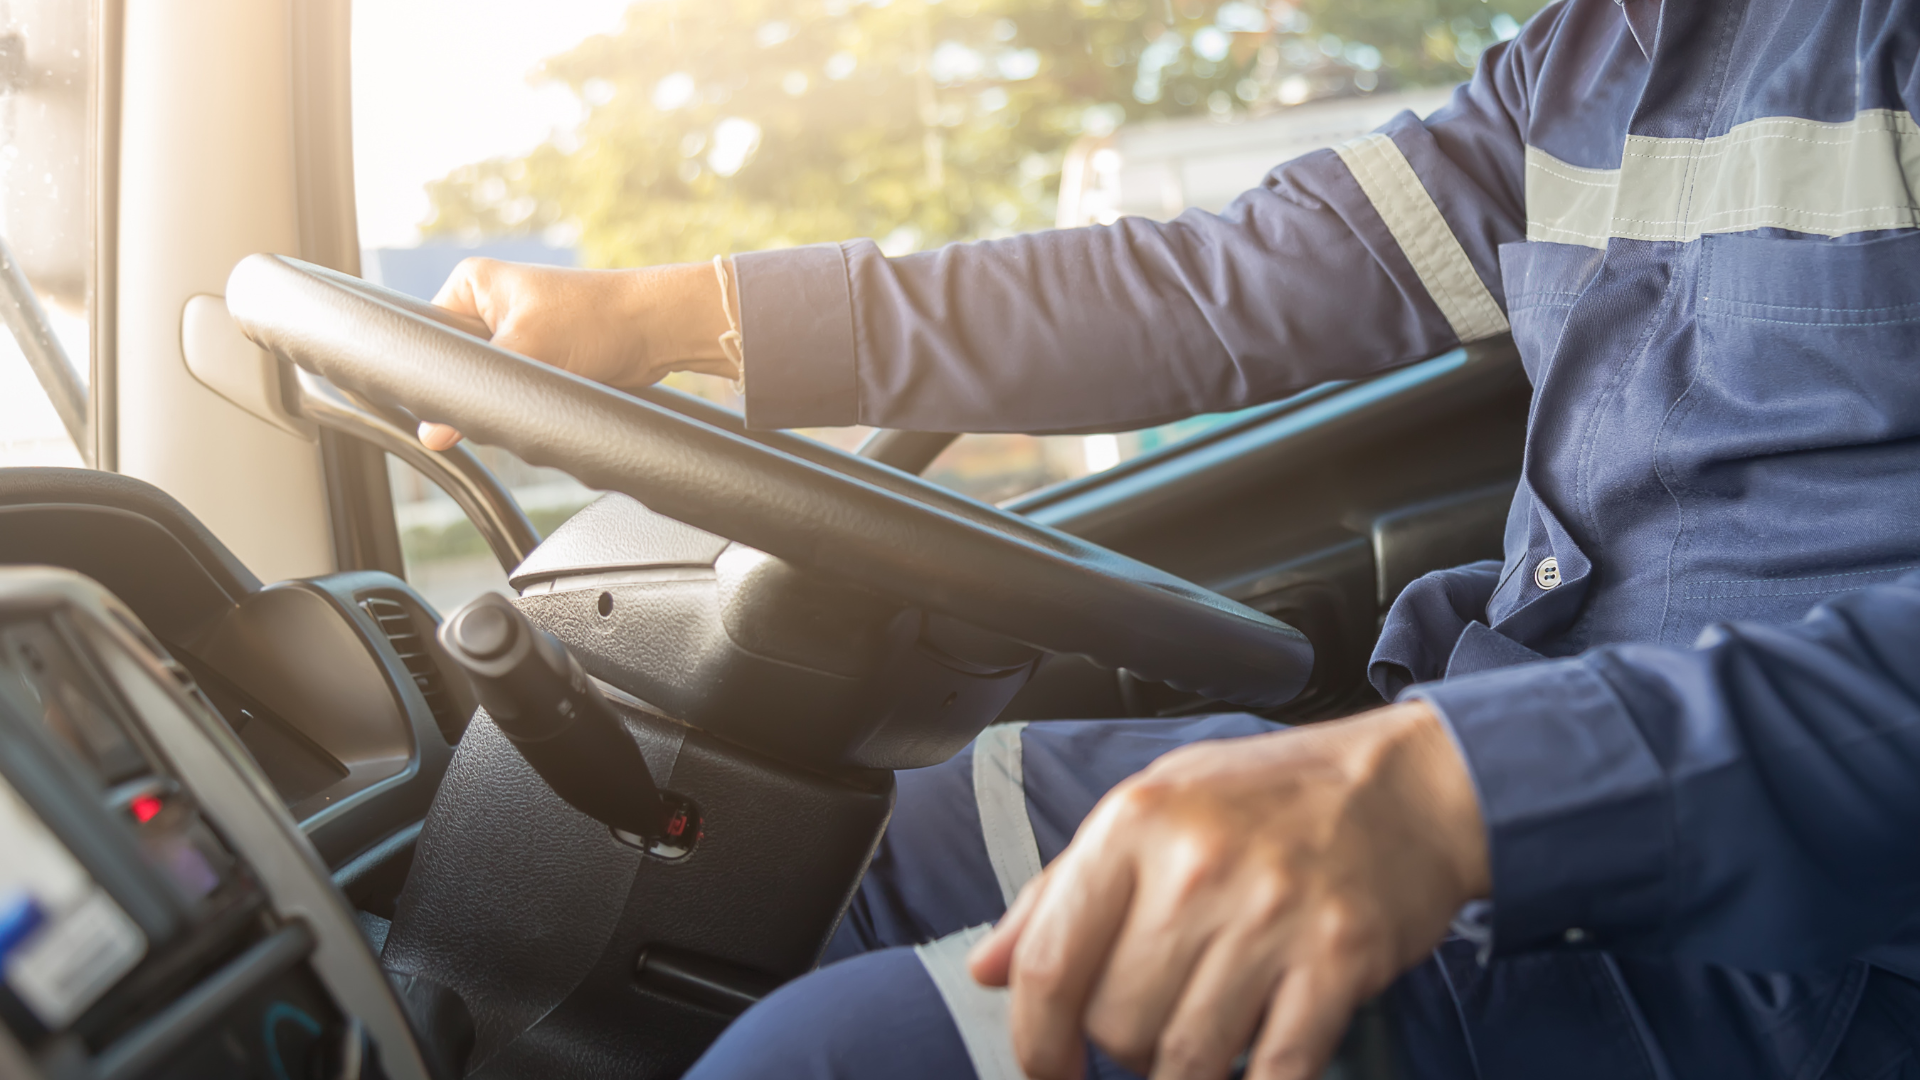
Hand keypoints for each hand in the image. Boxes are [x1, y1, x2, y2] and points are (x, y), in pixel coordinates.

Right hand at [416, 258, 736, 449]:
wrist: (654, 331)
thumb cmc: (596, 318)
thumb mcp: (525, 350)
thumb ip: (477, 388)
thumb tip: (434, 434)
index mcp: (471, 285)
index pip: (428, 337)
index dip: (435, 372)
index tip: (448, 399)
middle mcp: (487, 308)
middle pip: (457, 366)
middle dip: (475, 388)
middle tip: (501, 394)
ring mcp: (512, 337)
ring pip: (486, 385)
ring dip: (502, 398)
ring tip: (530, 391)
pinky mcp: (537, 363)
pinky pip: (513, 393)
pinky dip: (523, 404)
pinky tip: (539, 403)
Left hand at [967, 701, 1487, 1079]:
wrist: (1406, 783)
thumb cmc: (1272, 796)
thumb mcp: (1152, 807)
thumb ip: (1061, 890)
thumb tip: (990, 968)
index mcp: (1135, 824)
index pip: (1051, 963)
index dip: (1036, 1041)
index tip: (1048, 1069)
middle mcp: (1197, 867)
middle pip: (1117, 1024)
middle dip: (1125, 1050)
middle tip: (1155, 1026)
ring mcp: (1270, 916)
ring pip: (1186, 1059)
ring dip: (1187, 1073)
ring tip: (1205, 1040)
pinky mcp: (1337, 960)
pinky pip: (1275, 1070)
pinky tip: (1256, 1065)